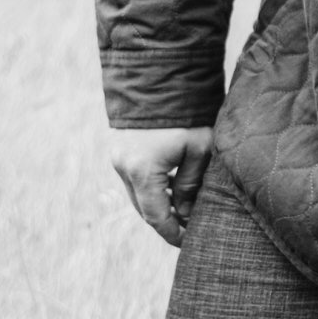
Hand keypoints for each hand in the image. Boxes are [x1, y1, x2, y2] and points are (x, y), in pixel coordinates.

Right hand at [110, 125, 213, 247]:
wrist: (159, 75)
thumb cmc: (186, 113)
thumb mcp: (199, 151)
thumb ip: (191, 185)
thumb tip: (185, 212)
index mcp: (142, 171)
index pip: (157, 217)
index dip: (173, 233)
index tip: (189, 242)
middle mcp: (123, 167)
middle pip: (144, 208)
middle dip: (166, 222)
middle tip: (190, 230)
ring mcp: (118, 157)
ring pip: (138, 194)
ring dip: (159, 205)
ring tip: (185, 211)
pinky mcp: (120, 148)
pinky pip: (135, 179)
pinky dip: (152, 189)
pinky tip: (172, 190)